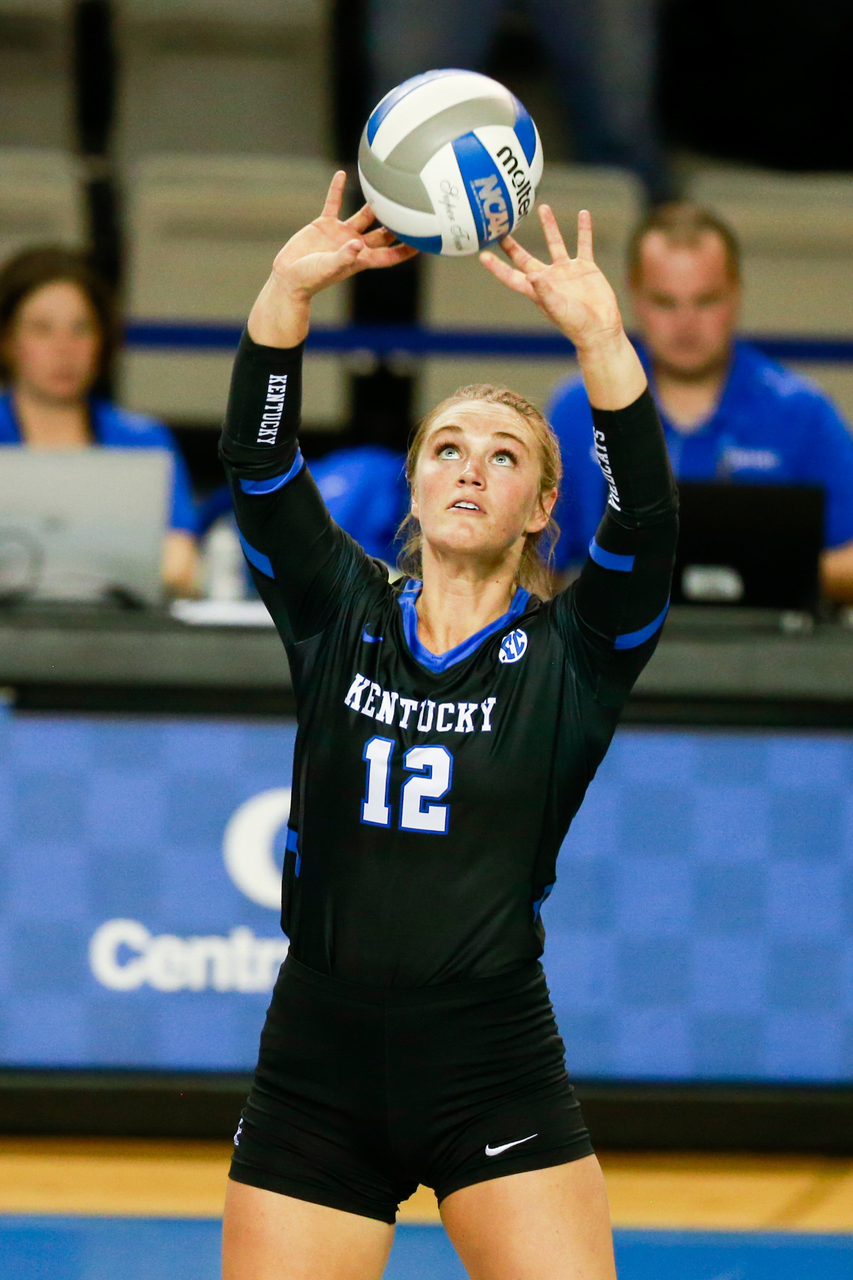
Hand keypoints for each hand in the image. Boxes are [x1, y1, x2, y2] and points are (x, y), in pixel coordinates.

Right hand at [249, 171, 416, 346]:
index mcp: (361, 259)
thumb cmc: (311, 278)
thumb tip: (357, 244)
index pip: (390, 255)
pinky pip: (333, 203)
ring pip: (363, 215)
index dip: (406, 250)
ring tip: (386, 186)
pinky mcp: (324, 224)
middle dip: (397, 224)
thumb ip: (344, 256)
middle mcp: (355, 245)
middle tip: (413, 208)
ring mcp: (340, 233)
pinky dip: (337, 189)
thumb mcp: (328, 268)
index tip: (424, 242)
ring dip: (373, 203)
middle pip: (382, 233)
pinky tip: (342, 174)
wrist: (288, 276)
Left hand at [479, 207, 622, 352]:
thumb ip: (544, 292)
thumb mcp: (558, 309)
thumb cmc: (576, 324)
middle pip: (525, 257)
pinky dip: (584, 229)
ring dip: (550, 225)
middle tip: (502, 227)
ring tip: (543, 207)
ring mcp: (567, 271)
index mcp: (537, 290)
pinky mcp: (585, 267)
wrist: (601, 328)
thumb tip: (531, 275)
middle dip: (513, 244)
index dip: (497, 267)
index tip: (483, 255)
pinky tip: (584, 213)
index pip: (511, 276)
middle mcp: (549, 277)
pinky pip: (583, 244)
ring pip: (555, 243)